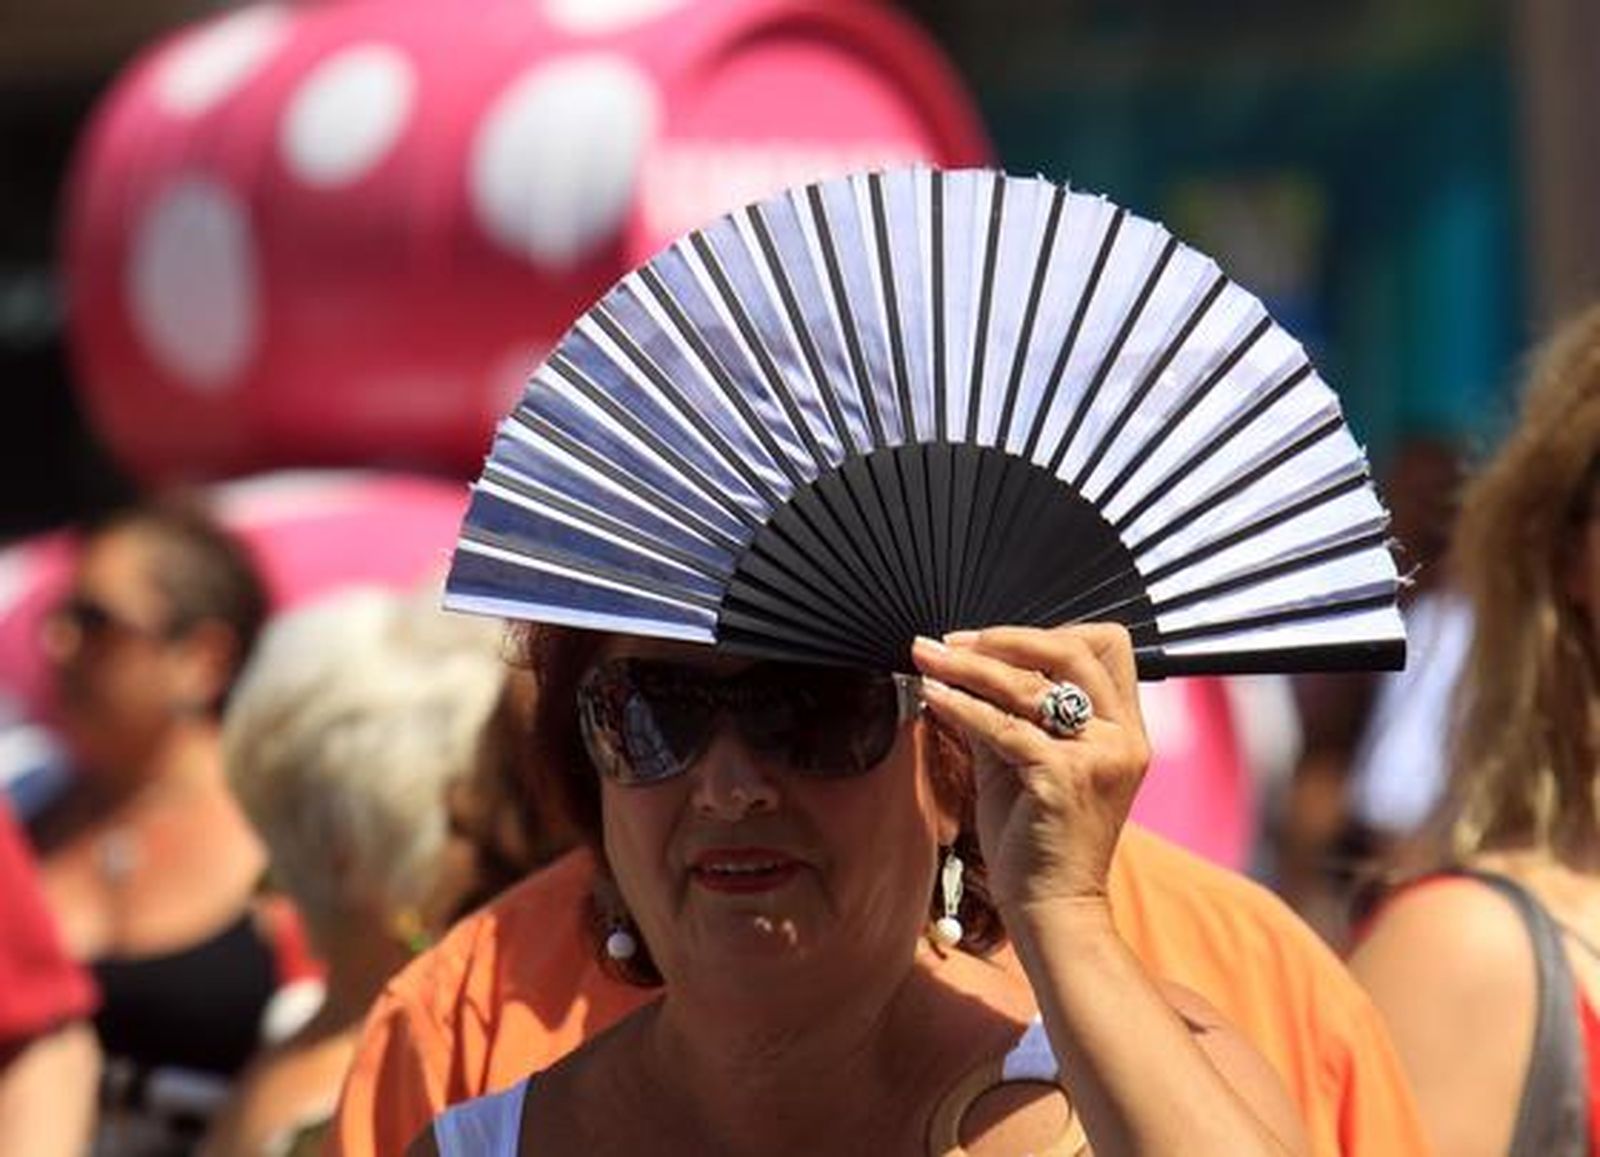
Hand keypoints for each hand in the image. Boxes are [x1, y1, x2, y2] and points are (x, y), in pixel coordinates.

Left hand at [910, 624, 1149, 915]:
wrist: (1052, 908)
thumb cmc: (1037, 837)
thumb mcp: (1022, 761)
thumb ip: (1005, 711)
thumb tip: (960, 664)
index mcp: (1125, 728)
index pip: (1106, 646)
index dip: (1048, 632)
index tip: (991, 639)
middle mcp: (1122, 737)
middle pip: (1074, 650)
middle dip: (1007, 638)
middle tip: (953, 641)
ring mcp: (1098, 757)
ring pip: (1029, 685)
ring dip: (969, 665)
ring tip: (925, 656)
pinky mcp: (1063, 779)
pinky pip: (1003, 726)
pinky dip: (961, 705)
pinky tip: (931, 695)